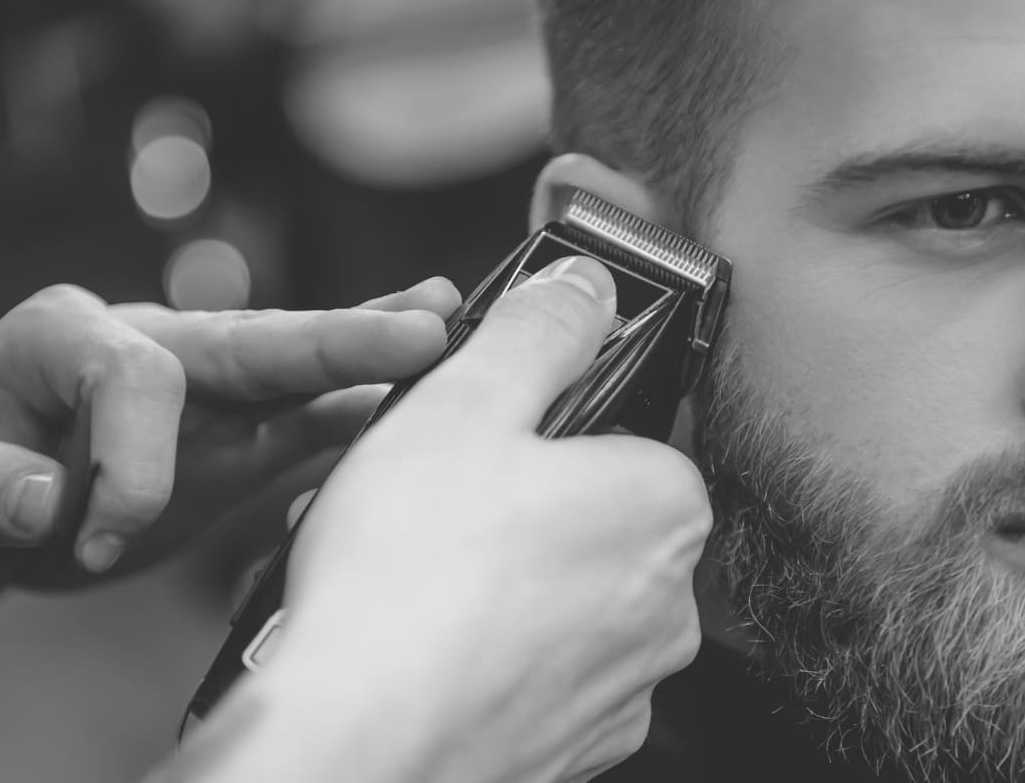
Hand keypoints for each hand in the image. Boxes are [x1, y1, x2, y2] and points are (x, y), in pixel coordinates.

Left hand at [0, 276, 460, 587]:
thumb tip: (47, 500)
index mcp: (64, 336)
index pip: (135, 375)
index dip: (135, 460)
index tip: (106, 540)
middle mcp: (145, 338)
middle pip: (247, 336)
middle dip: (332, 338)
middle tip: (423, 326)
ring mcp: (198, 381)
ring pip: (289, 366)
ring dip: (367, 352)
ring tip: (445, 325)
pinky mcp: (233, 427)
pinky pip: (301, 414)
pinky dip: (358, 407)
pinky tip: (420, 390)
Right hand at [225, 256, 709, 782]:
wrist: (355, 746)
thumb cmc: (405, 576)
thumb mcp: (463, 402)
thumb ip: (540, 330)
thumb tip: (587, 288)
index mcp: (664, 505)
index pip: (622, 433)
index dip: (533, 425)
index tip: (471, 439)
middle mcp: (669, 606)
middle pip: (582, 518)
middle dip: (502, 503)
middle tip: (412, 504)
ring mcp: (623, 689)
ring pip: (549, 599)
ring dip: (482, 578)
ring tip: (394, 576)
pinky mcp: (571, 751)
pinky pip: (527, 673)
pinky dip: (477, 653)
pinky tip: (410, 644)